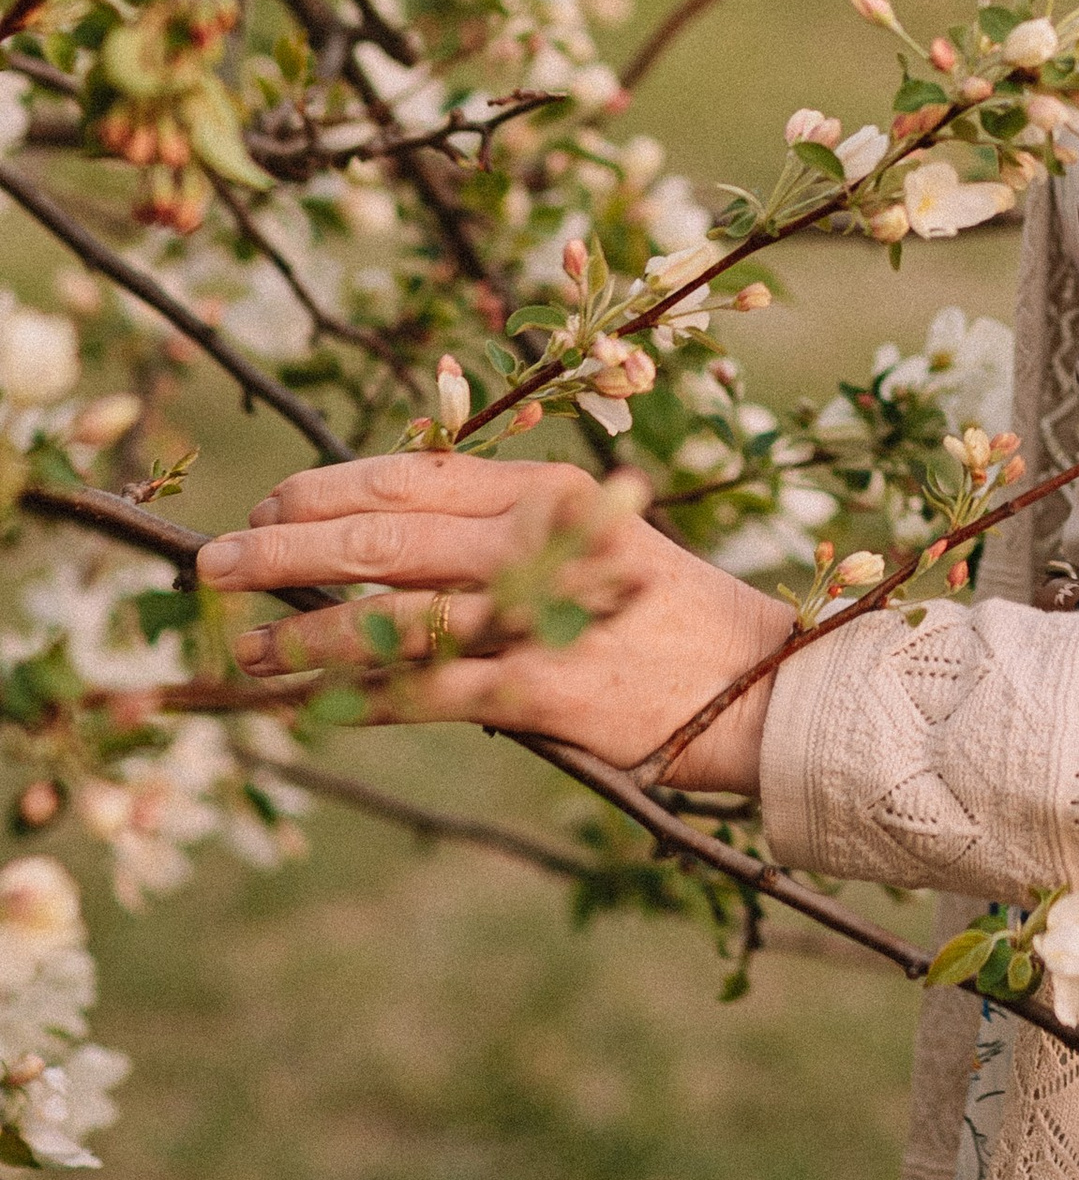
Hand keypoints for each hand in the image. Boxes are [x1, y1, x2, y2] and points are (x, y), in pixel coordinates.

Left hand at [197, 454, 795, 793]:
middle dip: (285, 547)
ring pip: (391, 614)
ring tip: (243, 649)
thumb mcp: (597, 541)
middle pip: (384, 533)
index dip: (327, 486)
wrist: (765, 683)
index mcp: (551, 488)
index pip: (413, 472)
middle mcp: (541, 537)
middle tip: (212, 563)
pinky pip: (425, 692)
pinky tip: (309, 707)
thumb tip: (390, 542)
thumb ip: (507, 534)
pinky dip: (357, 699)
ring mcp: (542, 611)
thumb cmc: (668, 616)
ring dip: (304, 633)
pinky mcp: (544, 687)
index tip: (268, 504)